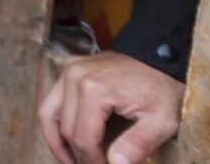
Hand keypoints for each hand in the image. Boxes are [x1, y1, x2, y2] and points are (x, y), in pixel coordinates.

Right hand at [38, 52, 183, 163]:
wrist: (160, 55)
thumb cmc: (162, 87)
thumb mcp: (161, 121)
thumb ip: (137, 146)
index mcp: (94, 90)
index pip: (82, 138)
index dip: (92, 161)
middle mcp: (74, 77)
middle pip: (65, 129)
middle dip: (78, 155)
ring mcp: (68, 71)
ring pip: (47, 115)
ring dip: (56, 141)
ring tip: (70, 160)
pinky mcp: (68, 70)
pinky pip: (51, 102)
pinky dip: (56, 124)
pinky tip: (68, 140)